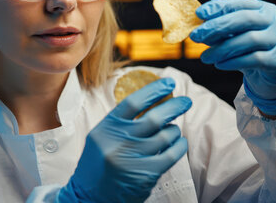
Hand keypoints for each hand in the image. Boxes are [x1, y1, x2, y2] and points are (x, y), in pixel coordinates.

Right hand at [58, 78, 191, 202]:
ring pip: (166, 136)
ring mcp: (133, 158)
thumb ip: (122, 121)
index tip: (169, 84)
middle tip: (186, 102)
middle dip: (174, 107)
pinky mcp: (146, 174)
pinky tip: (179, 143)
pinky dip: (179, 146)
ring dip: (175, 130)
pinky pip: (171, 154)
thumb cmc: (98, 164)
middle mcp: (119, 141)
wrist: (89, 197)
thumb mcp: (102, 136)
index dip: (154, 90)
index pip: (133, 102)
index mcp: (107, 127)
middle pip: (154, 117)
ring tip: (174, 130)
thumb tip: (152, 102)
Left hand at [189, 0, 275, 115]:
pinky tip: (219, 64)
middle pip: (245, 18)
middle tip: (195, 36)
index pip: (240, 3)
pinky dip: (233, 61)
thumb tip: (199, 29)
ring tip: (205, 57)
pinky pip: (253, 59)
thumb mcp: (237, 36)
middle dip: (217, 27)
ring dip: (222, 48)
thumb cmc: (251, 51)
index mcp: (265, 9)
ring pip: (249, 39)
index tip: (199, 14)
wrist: (273, 78)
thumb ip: (223, 30)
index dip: (219, 6)